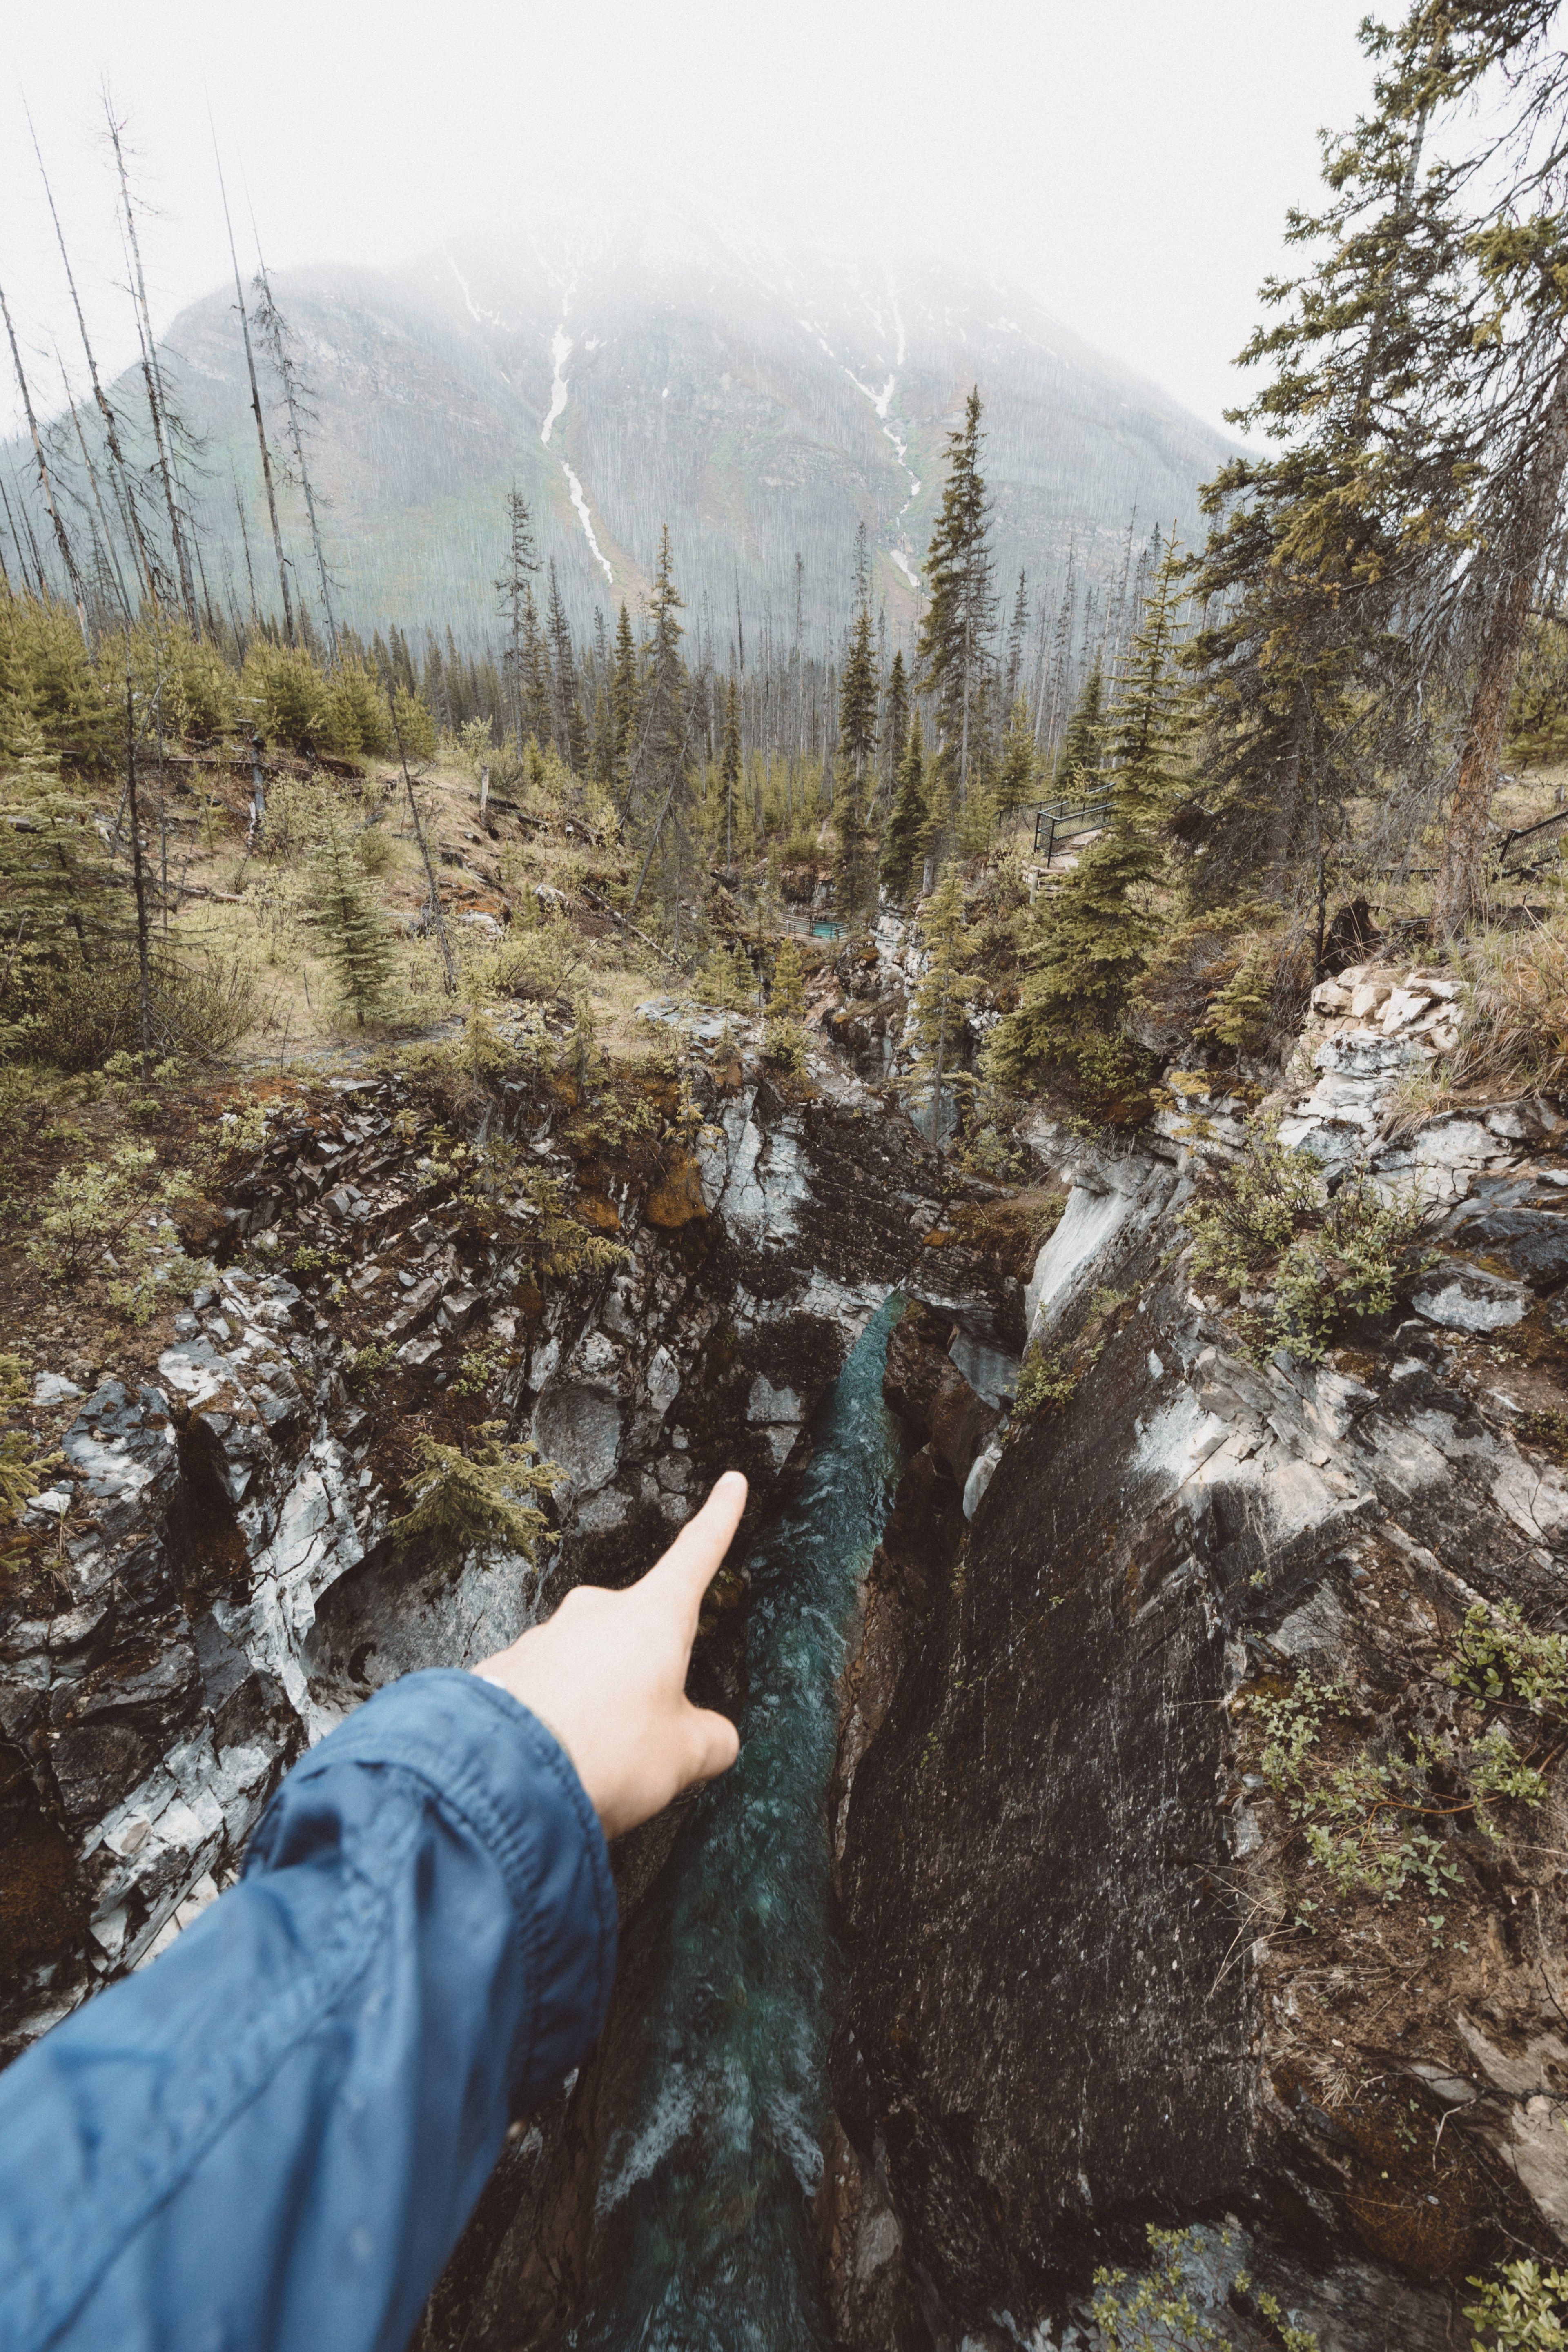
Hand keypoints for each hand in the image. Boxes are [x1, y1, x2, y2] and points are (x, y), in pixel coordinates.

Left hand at [473, 1471, 746, 1838]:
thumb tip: (714, 1738)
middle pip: (639, 1637)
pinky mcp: (504, 1669)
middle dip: (646, 1682)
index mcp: (653, 1617)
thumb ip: (710, 1739)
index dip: (719, 1520)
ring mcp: (545, 1636)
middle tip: (643, 1743)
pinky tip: (548, 1763)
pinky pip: (543, 1691)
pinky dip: (554, 1722)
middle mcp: (597, 1612)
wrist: (502, 1773)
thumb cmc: (608, 1751)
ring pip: (588, 1668)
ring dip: (596, 1708)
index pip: (697, 1555)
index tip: (731, 1482)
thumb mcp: (684, 1756)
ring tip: (592, 1765)